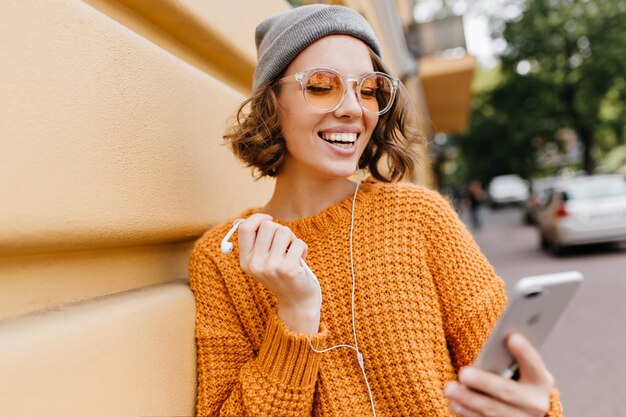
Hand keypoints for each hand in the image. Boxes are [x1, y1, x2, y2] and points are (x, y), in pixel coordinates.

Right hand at [236, 214, 320, 334]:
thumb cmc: (281, 275)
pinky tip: (300, 261)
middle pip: (267, 225)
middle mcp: (255, 264)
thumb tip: (239, 219)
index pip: (244, 228)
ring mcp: (272, 267)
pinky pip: (298, 243)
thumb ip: (253, 241)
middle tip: (285, 244)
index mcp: (245, 261)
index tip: (268, 219)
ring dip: (292, 239)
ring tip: (292, 253)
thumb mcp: (261, 261)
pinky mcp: (289, 269)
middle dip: (280, 229)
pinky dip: (302, 248)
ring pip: (284, 231)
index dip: (257, 218)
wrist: (297, 302)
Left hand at [444, 333, 553, 416]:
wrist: (520, 409)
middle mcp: (535, 403)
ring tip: (450, 389)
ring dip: (469, 400)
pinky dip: (468, 413)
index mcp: (541, 381)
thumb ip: (506, 358)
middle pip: (508, 392)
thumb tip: (491, 346)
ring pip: (494, 411)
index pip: (534, 364)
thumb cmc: (513, 378)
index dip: (525, 351)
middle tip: (463, 373)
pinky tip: (455, 405)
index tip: (511, 337)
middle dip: (484, 382)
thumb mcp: (517, 368)